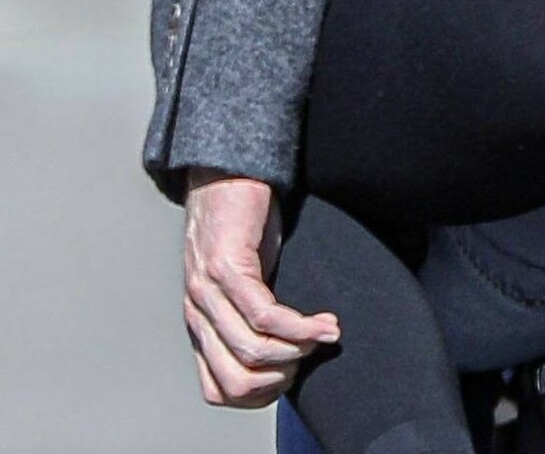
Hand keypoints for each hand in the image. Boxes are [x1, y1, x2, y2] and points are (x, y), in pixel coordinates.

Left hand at [183, 170, 339, 407]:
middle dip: (281, 379)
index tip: (296, 374)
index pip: (219, 390)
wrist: (227, 168)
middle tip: (310, 356)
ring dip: (297, 351)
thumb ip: (252, 310)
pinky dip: (300, 326)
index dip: (262, 396)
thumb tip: (288, 348)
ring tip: (326, 334)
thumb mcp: (245, 275)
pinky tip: (325, 322)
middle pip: (236, 381)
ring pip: (252, 351)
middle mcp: (198, 313)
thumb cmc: (244, 221)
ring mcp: (208, 291)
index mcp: (201, 323)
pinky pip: (265, 315)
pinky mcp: (228, 266)